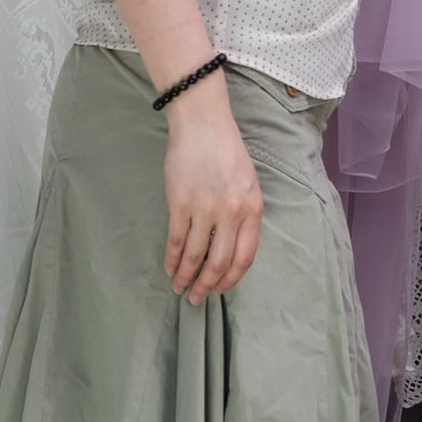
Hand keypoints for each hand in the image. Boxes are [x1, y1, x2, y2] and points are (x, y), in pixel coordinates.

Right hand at [161, 77, 263, 305]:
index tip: (220, 289)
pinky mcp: (180, 203)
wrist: (203, 123)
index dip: (231, 279)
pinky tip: (169, 268)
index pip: (245, 257)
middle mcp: (231, 213)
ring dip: (185, 276)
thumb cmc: (226, 152)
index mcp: (252, 209)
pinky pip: (176, 240)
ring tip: (179, 288)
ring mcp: (205, 209)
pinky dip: (171, 258)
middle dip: (206, 286)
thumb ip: (243, 215)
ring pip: (195, 255)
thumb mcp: (247, 184)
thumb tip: (229, 248)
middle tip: (196, 299)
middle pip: (219, 263)